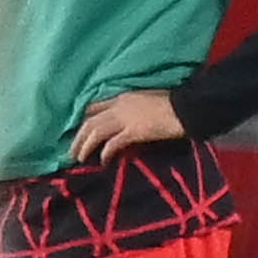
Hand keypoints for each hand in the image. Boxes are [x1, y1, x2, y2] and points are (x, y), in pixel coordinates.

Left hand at [68, 86, 185, 162]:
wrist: (186, 108)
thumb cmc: (172, 104)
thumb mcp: (146, 101)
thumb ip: (132, 109)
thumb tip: (125, 123)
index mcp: (123, 96)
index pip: (95, 106)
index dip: (84, 119)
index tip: (78, 131)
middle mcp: (120, 105)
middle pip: (90, 121)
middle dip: (78, 137)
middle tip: (72, 151)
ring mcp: (126, 118)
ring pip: (96, 131)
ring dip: (85, 146)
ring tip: (79, 158)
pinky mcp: (134, 131)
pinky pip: (113, 143)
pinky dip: (105, 152)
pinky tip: (102, 161)